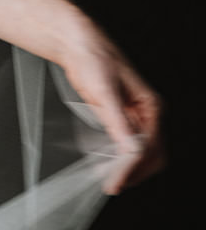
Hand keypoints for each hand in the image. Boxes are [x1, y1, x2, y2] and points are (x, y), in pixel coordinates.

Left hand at [61, 30, 165, 194]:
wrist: (77, 45)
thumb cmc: (93, 59)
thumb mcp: (105, 92)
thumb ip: (119, 123)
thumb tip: (132, 151)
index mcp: (151, 106)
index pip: (149, 147)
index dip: (133, 168)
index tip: (115, 182)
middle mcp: (147, 113)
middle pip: (152, 154)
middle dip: (135, 172)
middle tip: (113, 185)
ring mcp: (133, 116)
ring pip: (139, 152)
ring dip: (127, 168)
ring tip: (109, 179)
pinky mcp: (118, 117)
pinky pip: (124, 144)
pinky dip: (118, 158)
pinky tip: (105, 165)